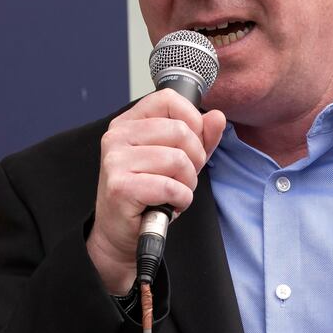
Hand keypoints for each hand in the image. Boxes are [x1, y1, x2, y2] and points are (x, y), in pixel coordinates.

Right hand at [86, 92, 225, 293]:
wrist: (121, 232)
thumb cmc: (148, 194)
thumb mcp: (178, 160)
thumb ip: (200, 137)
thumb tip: (217, 117)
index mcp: (128, 123)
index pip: (169, 99)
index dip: (193, 121)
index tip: (193, 145)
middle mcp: (117, 137)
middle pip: (179, 131)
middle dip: (195, 159)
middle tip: (183, 178)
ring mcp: (116, 161)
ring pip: (178, 160)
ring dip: (187, 183)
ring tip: (175, 192)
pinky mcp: (120, 187)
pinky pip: (171, 186)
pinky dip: (181, 200)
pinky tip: (170, 205)